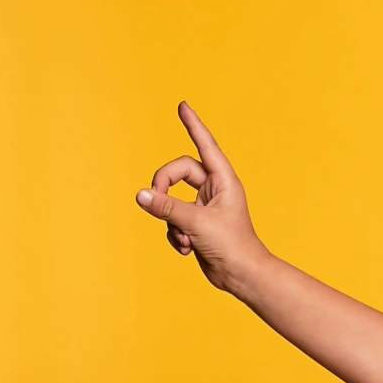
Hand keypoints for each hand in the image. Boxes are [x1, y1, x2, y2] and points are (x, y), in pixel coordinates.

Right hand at [134, 103, 267, 291]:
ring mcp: (204, 206)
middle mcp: (214, 189)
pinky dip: (175, 234)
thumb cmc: (232, 247)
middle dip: (163, 189)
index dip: (193, 125)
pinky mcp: (196, 224)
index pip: (204, 145)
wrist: (242, 277)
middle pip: (176, 172)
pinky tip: (187, 250)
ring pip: (171, 200)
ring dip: (171, 221)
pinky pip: (173, 219)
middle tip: (157, 204)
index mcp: (223, 181)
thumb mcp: (196, 224)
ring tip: (186, 240)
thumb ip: (167, 207)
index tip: (183, 105)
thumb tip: (140, 195)